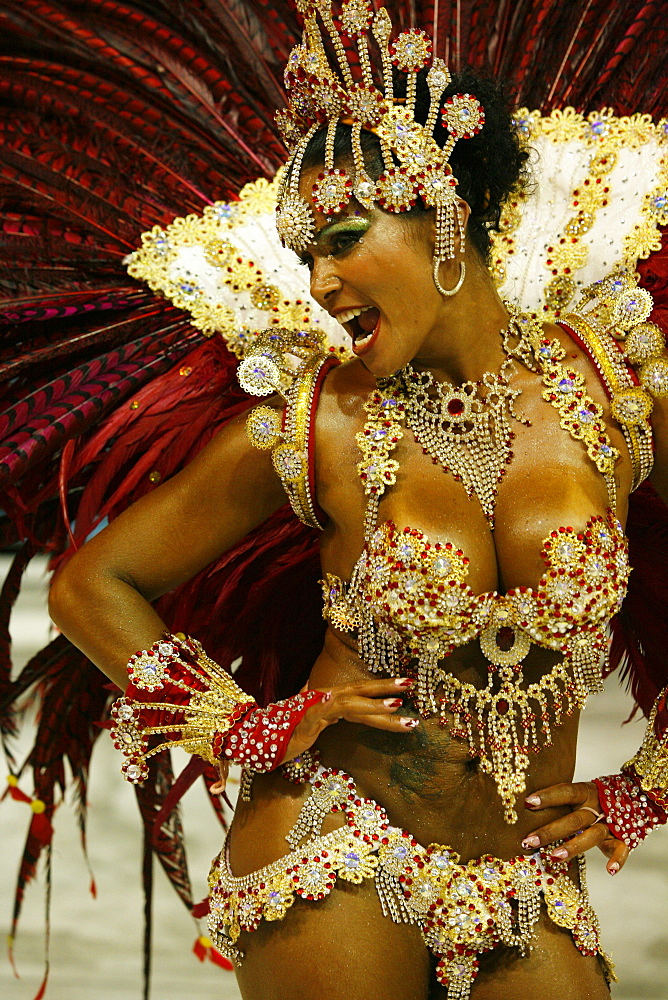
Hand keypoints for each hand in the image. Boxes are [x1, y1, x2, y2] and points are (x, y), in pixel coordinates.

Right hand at [284, 676, 416, 761]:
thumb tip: (331, 703)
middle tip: (411, 683)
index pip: (362, 693)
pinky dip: (328, 706)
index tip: (407, 689)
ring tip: (396, 705)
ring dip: (372, 704)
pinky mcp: (303, 720)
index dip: (384, 690)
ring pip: (348, 703)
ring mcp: (314, 708)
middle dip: (386, 687)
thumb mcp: (312, 722)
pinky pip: (319, 712)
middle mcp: (325, 699)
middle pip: (359, 690)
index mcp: (331, 700)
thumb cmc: (286, 732)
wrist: (258, 737)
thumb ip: (324, 712)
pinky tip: (335, 700)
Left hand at [522, 780, 628, 874]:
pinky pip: (621, 850)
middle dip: (550, 831)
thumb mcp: (579, 795)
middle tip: (528, 841)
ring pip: (592, 835)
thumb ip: (560, 803)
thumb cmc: (593, 799)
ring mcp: (610, 824)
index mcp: (585, 793)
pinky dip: (618, 860)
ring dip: (574, 846)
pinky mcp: (623, 839)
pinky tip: (610, 870)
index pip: (566, 792)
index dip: (548, 796)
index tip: (527, 803)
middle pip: (574, 819)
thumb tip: (525, 809)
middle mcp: (597, 808)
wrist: (633, 796)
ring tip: (554, 857)